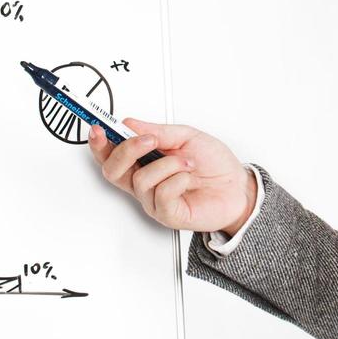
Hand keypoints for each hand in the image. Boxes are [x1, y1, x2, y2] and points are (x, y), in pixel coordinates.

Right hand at [86, 119, 255, 234]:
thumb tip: (130, 124)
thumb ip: (158, 131)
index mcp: (144, 161)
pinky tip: (188, 178)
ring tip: (187, 162)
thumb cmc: (214, 164)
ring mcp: (154, 200)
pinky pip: (161, 195)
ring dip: (167, 164)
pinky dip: (177, 180)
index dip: (100, 143)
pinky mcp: (168, 214)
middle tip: (149, 140)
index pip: (111, 155)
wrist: (238, 187)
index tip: (99, 128)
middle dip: (126, 150)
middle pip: (113, 170)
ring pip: (141, 180)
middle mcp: (145, 182)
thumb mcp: (187, 137)